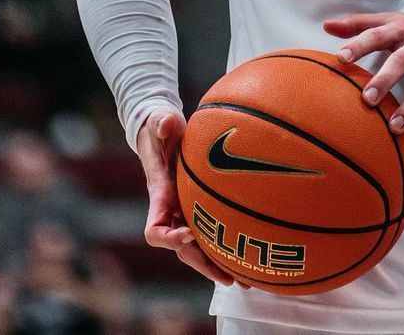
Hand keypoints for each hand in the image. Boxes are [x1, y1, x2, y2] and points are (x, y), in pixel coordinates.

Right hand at [136, 108, 250, 287]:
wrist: (162, 131)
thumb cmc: (160, 128)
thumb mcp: (160, 122)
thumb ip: (162, 123)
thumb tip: (167, 123)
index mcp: (160, 195)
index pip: (156, 231)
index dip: (170, 239)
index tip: (189, 235)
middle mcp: (171, 210)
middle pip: (182, 249)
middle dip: (203, 264)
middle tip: (228, 277)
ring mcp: (184, 211)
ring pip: (198, 248)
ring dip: (216, 265)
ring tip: (244, 280)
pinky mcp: (197, 207)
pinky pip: (209, 234)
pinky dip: (224, 247)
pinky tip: (247, 255)